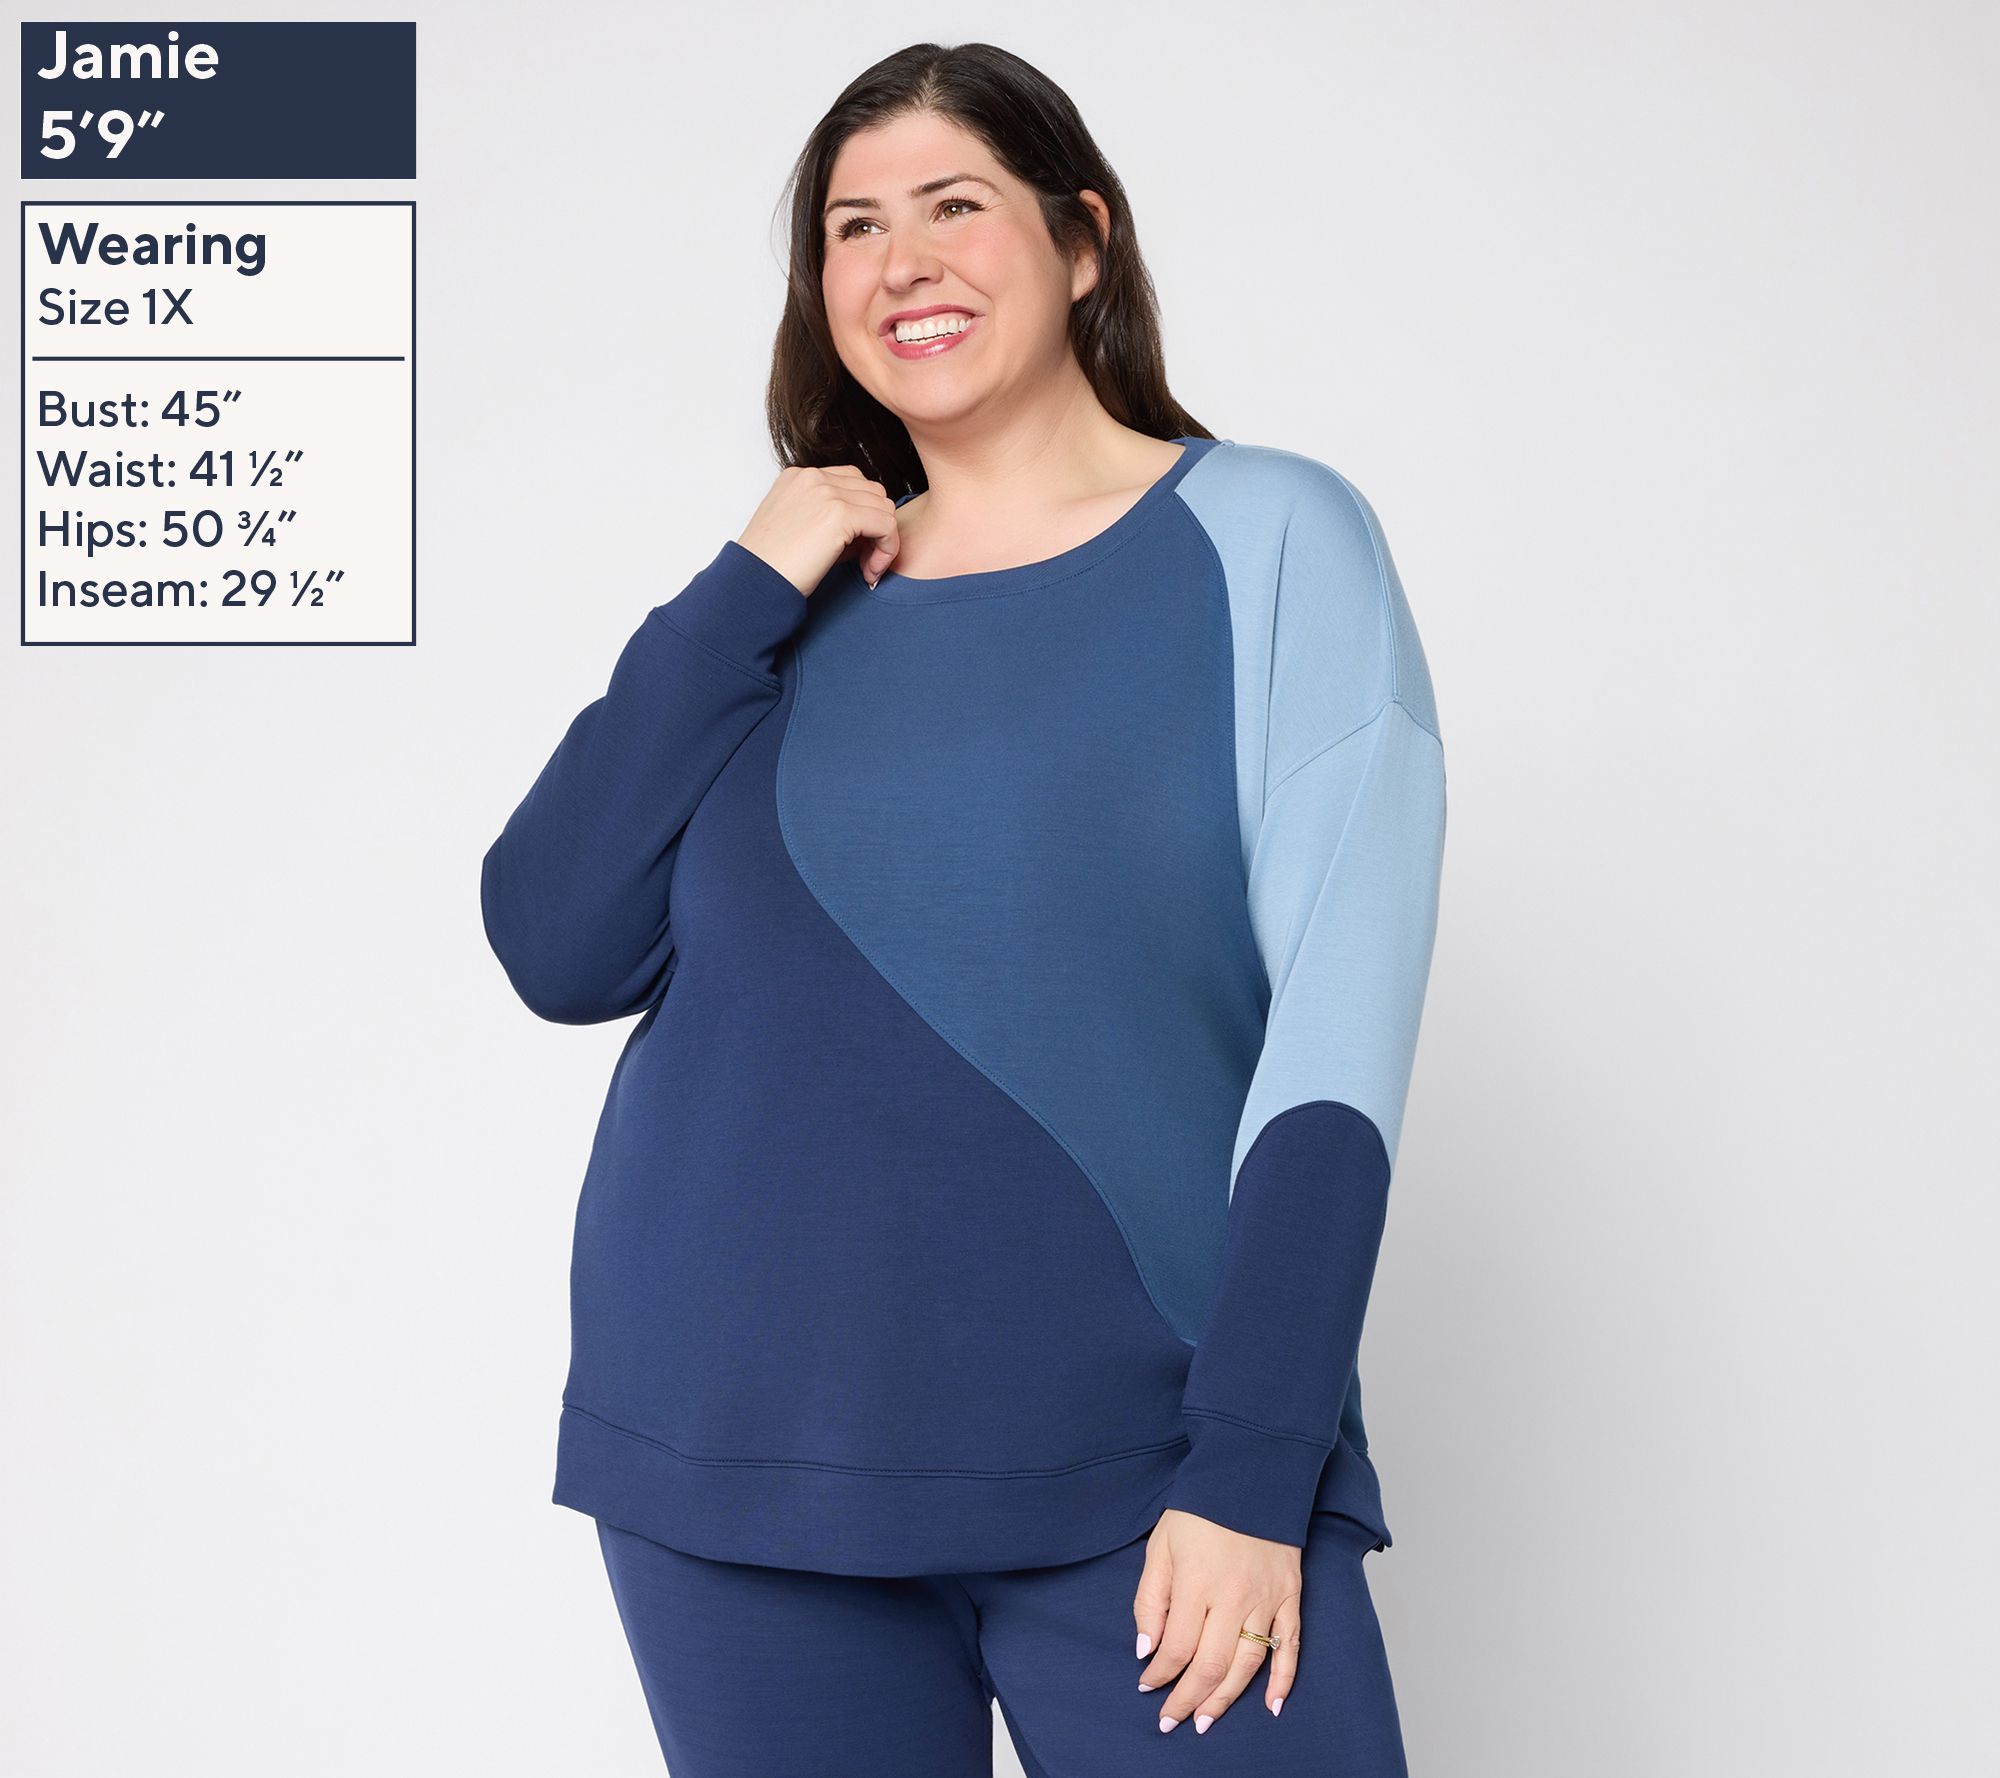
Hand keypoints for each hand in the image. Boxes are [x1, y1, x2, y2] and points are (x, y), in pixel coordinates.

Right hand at [736, 463, 900, 595]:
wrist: (754, 583)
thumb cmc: (772, 567)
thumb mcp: (798, 529)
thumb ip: (831, 519)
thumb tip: (869, 531)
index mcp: (798, 477)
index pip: (852, 483)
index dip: (862, 516)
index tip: (855, 550)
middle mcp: (813, 477)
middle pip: (873, 492)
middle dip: (876, 527)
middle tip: (864, 561)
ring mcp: (827, 492)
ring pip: (884, 507)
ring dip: (883, 540)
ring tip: (866, 568)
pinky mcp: (840, 513)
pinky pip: (887, 525)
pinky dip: (887, 550)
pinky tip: (869, 571)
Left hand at [1133, 1507, 1301, 1731]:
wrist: (1252, 1475)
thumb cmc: (1200, 1510)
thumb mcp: (1161, 1546)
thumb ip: (1150, 1599)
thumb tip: (1147, 1648)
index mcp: (1197, 1582)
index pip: (1177, 1647)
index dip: (1160, 1673)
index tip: (1147, 1685)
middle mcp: (1233, 1597)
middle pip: (1211, 1664)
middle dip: (1188, 1699)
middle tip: (1171, 1720)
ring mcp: (1266, 1599)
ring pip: (1247, 1663)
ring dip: (1226, 1698)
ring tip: (1206, 1720)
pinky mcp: (1291, 1596)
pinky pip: (1290, 1645)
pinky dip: (1283, 1679)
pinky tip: (1271, 1706)